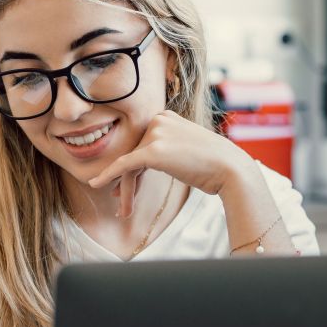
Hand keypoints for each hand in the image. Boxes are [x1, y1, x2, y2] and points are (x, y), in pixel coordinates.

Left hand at [88, 111, 255, 218]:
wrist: (231, 170)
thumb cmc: (213, 165)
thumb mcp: (186, 149)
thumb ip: (163, 151)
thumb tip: (138, 164)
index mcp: (166, 115)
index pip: (142, 143)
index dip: (135, 169)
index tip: (129, 188)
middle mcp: (159, 119)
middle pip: (134, 153)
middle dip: (127, 180)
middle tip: (121, 202)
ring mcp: (156, 133)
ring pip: (130, 163)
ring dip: (126, 189)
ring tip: (124, 210)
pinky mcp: (152, 150)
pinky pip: (124, 165)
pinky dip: (108, 175)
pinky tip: (95, 184)